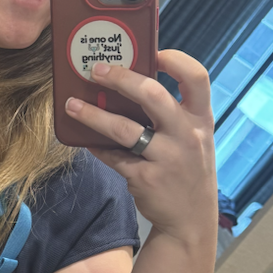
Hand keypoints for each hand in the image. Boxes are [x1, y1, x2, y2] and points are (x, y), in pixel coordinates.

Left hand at [64, 49, 217, 247]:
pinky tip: (83, 139)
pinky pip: (113, 156)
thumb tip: (126, 86)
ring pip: (123, 128)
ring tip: (71, 104)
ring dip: (93, 114)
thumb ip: (170, 115)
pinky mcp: (145, 178)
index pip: (197, 77)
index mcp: (200, 119)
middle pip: (152, 95)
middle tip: (96, 70)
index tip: (151, 51)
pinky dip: (96, 146)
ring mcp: (167, 158)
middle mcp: (187, 136)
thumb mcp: (192, 139)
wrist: (190, 221)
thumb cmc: (186, 171)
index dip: (174, 59)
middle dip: (121, 78)